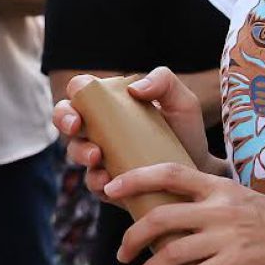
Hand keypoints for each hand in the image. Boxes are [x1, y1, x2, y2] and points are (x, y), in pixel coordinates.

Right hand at [53, 69, 218, 204]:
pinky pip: (93, 184)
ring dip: (80, 153)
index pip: (81, 91)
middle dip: (64, 121)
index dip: (73, 96)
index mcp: (111, 103)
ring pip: (75, 152)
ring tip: (98, 158)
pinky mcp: (109, 183)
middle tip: (77, 128)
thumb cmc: (187, 131)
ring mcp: (101, 156)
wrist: (200, 171)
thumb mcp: (182, 101)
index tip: (81, 106)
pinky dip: (96, 182)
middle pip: (66, 119)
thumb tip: (135, 88)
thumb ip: (164, 81)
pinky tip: (108, 183)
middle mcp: (100, 127)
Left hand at [108, 162, 264, 264]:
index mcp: (219, 186)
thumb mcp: (243, 199)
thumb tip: (176, 211)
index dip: (134, 178)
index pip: (168, 172)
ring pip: (170, 252)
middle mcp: (220, 207)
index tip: (110, 188)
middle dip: (132, 237)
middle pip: (159, 217)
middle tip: (122, 254)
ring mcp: (227, 236)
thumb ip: (212, 201)